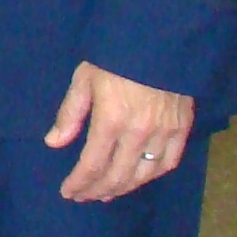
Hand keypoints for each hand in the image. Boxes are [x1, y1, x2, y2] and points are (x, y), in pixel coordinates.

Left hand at [46, 61, 194, 202]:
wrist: (160, 40)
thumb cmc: (115, 57)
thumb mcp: (84, 79)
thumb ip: (70, 114)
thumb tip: (53, 143)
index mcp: (111, 120)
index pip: (92, 164)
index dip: (79, 183)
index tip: (68, 192)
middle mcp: (139, 133)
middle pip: (117, 176)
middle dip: (98, 190)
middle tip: (84, 197)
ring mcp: (164, 132)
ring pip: (143, 175)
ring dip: (123, 188)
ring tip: (107, 193)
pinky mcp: (183, 128)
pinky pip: (169, 163)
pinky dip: (153, 176)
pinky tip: (139, 179)